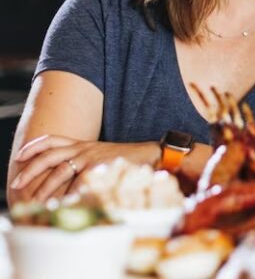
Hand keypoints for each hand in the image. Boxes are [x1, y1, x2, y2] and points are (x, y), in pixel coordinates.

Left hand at [10, 135, 158, 202]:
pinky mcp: (99, 168)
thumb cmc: (122, 158)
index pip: (53, 139)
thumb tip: (63, 179)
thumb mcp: (99, 155)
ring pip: (59, 170)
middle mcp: (84, 148)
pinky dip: (67, 195)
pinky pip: (76, 184)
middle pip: (50, 154)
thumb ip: (82, 162)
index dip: (34, 146)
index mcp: (82, 144)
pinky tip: (60, 205)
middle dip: (30, 168)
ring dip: (44, 188)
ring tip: (34, 201)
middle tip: (16, 183)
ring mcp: (91, 157)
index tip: (19, 156)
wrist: (147, 155)